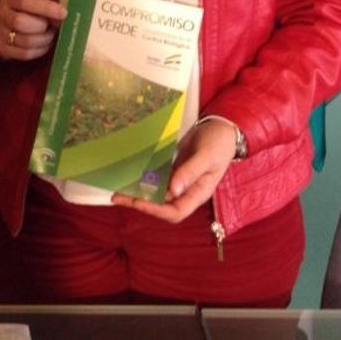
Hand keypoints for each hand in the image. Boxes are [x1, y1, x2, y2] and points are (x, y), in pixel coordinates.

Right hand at [0, 0, 66, 60]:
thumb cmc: (25, 10)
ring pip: (24, 41)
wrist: (5, 23)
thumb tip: (63, 16)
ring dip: (43, 40)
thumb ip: (45, 6)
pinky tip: (44, 45)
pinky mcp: (0, 48)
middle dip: (42, 26)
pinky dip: (39, 50)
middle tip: (53, 27)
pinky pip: (24, 54)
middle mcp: (0, 14)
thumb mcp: (32, 1)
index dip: (45, 7)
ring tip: (50, 36)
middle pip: (20, 22)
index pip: (25, 1)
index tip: (63, 13)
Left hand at [110, 116, 237, 223]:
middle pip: (161, 205)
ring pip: (156, 192)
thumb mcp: (207, 156)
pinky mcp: (173, 169)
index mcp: (198, 193)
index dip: (156, 210)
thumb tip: (173, 190)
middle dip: (140, 202)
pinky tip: (131, 174)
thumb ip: (190, 172)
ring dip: (138, 191)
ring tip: (117, 187)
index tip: (138, 201)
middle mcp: (186, 191)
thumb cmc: (219, 144)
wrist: (222, 128)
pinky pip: (157, 178)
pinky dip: (144, 178)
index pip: (175, 212)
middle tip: (117, 196)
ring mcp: (179, 180)